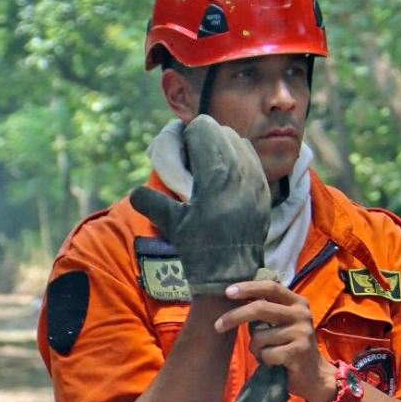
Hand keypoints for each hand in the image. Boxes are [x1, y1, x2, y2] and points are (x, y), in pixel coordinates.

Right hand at [129, 115, 270, 293]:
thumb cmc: (199, 248)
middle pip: (220, 130)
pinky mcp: (264, 190)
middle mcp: (240, 171)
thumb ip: (148, 201)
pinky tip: (227, 180)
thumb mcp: (170, 223)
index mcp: (216, 173)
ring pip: (239, 140)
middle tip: (194, 161)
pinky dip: (238, 160)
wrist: (232, 274)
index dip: (188, 136)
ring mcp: (256, 180)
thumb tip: (136, 191)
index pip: (202, 127)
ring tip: (211, 169)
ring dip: (223, 147)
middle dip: (205, 139)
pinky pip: (252, 158)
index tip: (183, 154)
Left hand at [214, 280, 337, 401]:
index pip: (270, 287)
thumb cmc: (290, 346)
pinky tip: (276, 363)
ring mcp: (302, 332)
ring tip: (267, 353)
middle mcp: (301, 314)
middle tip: (218, 325)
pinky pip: (267, 354)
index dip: (248, 288)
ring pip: (260, 336)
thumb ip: (267, 309)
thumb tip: (234, 296)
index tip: (228, 292)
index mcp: (297, 302)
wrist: (314, 374)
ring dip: (256, 348)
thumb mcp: (282, 322)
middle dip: (235, 316)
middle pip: (260, 308)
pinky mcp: (299, 351)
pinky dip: (265, 360)